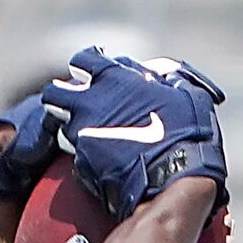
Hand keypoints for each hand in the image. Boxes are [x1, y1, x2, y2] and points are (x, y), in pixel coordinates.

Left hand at [41, 47, 229, 221]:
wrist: (174, 181)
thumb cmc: (186, 134)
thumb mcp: (184, 94)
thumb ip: (164, 79)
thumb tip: (160, 74)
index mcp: (115, 79)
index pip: (84, 60)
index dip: (88, 67)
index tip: (95, 75)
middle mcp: (91, 102)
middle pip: (56, 92)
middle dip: (64, 97)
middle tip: (81, 106)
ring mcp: (82, 133)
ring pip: (61, 123)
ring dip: (74, 126)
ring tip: (95, 134)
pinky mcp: (81, 163)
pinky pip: (75, 155)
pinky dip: (86, 156)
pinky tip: (103, 161)